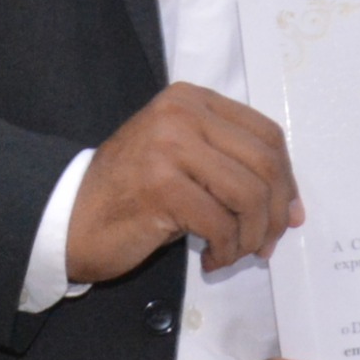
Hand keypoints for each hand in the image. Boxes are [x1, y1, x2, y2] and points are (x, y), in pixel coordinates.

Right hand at [67, 84, 297, 282]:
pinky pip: (220, 223)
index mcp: (192, 100)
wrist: (70, 218)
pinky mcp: (161, 185)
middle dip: (274, 213)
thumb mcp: (183, 161)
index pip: (266, 134)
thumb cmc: (130, 195)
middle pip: (265, 163)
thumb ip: (231, 167)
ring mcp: (169, 146)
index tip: (286, 214)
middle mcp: (182, 113)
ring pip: (248, 194)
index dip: (286, 179)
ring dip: (251, 236)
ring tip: (234, 253)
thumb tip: (290, 206)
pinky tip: (210, 259)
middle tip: (265, 245)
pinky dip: (226, 249)